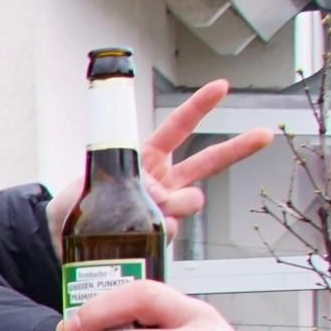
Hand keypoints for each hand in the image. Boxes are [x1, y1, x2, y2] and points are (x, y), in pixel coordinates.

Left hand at [46, 79, 271, 252]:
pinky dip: (162, 228)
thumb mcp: (83, 186)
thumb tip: (154, 195)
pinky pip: (174, 227)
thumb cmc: (72, 209)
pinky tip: (142, 232)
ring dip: (177, 203)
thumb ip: (116, 185)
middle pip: (209, 161)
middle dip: (239, 147)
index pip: (176, 128)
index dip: (199, 107)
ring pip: (193, 199)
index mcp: (145, 158)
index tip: (222, 87)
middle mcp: (163, 180)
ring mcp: (166, 207)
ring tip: (150, 209)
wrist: (64, 244)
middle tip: (265, 133)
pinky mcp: (163, 231)